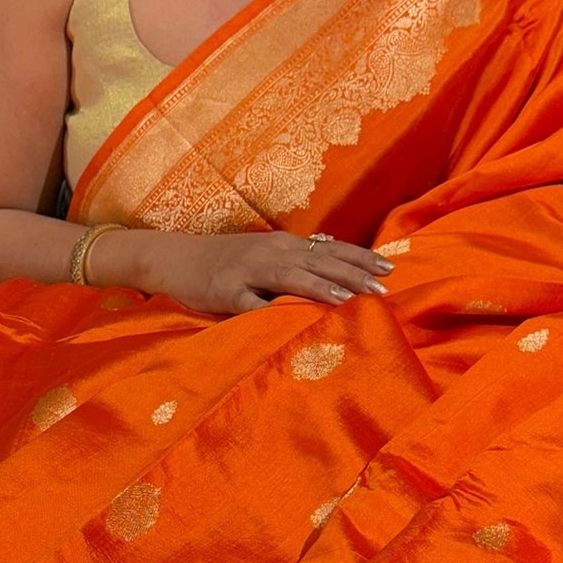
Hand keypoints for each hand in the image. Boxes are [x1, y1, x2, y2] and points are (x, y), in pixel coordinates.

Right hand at [106, 230, 393, 315]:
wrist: (173, 257)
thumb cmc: (224, 262)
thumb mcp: (264, 258)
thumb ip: (295, 265)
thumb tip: (335, 276)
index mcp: (284, 245)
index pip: (331, 249)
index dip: (360, 258)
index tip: (390, 268)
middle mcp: (271, 252)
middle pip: (319, 261)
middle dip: (353, 274)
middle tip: (383, 287)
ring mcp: (248, 271)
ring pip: (292, 277)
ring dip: (322, 286)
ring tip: (349, 297)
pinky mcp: (226, 291)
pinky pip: (253, 302)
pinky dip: (275, 309)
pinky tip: (292, 318)